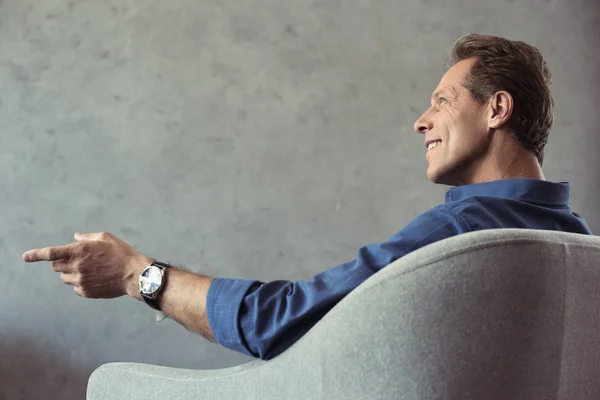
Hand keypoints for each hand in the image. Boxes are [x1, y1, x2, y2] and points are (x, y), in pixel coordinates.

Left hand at [23, 232, 152, 298]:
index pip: (51, 253)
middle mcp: (76, 267)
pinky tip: (95, 279)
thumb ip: (88, 237)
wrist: (133, 274)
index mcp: (79, 251)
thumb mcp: (106, 238)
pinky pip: (75, 288)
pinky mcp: (86, 292)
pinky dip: (80, 284)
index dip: (36, 255)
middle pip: (56, 266)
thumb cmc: (122, 254)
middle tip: (77, 260)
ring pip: (64, 278)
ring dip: (71, 273)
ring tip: (90, 271)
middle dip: (62, 263)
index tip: (25, 257)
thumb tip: (76, 237)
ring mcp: (80, 281)